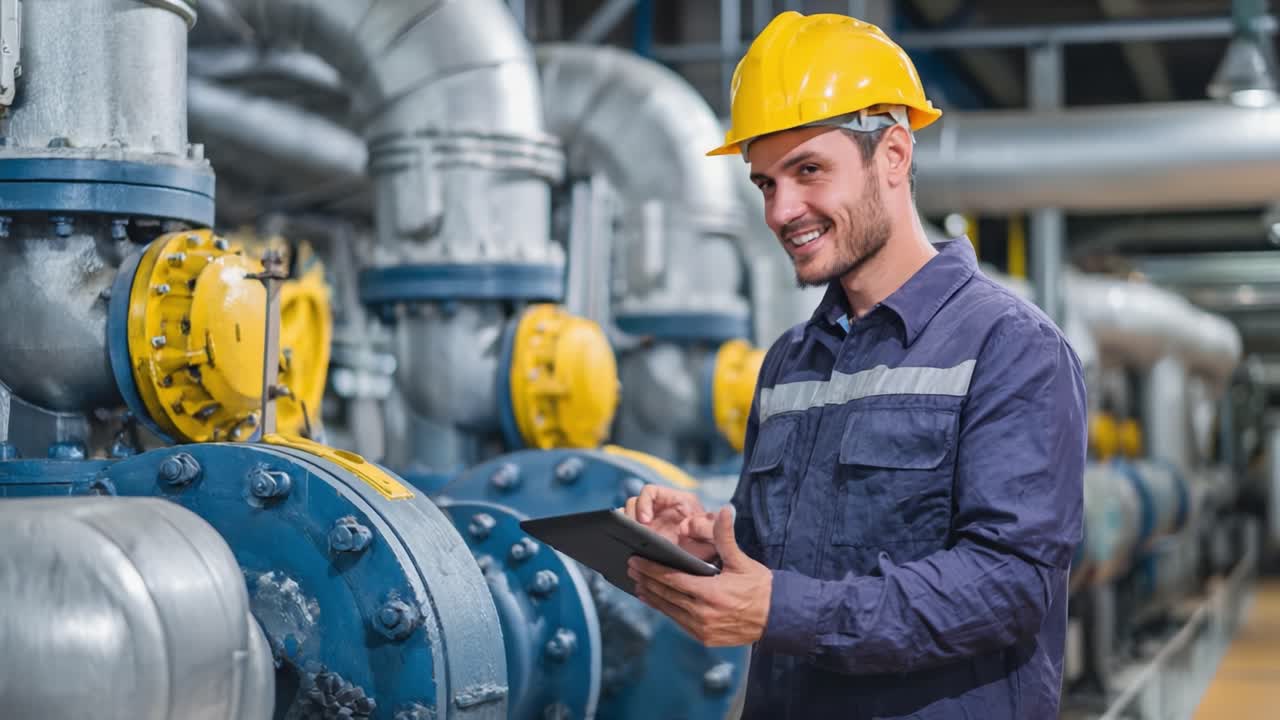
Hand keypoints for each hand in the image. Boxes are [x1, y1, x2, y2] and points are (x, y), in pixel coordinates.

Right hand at [623, 485, 714, 560]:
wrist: (709, 560)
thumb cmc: (711, 542)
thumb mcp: (713, 535)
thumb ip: (707, 527)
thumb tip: (685, 527)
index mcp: (676, 501)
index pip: (650, 491)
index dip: (644, 503)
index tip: (645, 520)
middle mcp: (660, 509)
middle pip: (633, 503)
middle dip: (630, 517)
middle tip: (635, 533)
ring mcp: (650, 523)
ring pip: (627, 517)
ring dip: (625, 527)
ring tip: (630, 542)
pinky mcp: (644, 537)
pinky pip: (628, 534)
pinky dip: (624, 539)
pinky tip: (630, 551)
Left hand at [628, 507, 771, 646]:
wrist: (778, 617)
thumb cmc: (759, 586)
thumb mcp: (742, 560)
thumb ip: (726, 537)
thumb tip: (725, 510)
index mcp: (711, 593)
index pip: (672, 580)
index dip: (651, 570)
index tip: (636, 561)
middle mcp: (703, 614)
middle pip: (665, 596)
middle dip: (646, 581)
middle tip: (631, 569)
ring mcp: (703, 629)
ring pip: (669, 611)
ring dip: (652, 597)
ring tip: (638, 585)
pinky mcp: (705, 638)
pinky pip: (679, 622)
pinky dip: (666, 610)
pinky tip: (657, 601)